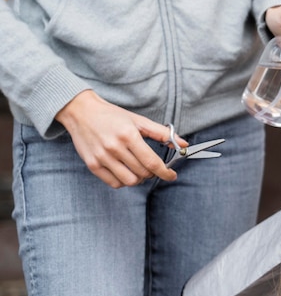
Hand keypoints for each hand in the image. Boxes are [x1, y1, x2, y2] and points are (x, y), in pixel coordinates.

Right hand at [55, 90, 187, 188]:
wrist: (81, 112)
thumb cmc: (112, 116)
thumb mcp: (139, 121)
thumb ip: (162, 133)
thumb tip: (184, 144)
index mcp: (128, 135)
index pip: (152, 162)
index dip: (165, 172)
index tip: (172, 175)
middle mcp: (114, 148)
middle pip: (142, 173)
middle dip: (152, 173)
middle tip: (152, 167)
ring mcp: (102, 157)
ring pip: (129, 181)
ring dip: (139, 179)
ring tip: (139, 169)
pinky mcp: (92, 165)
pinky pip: (114, 183)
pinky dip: (124, 181)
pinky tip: (126, 171)